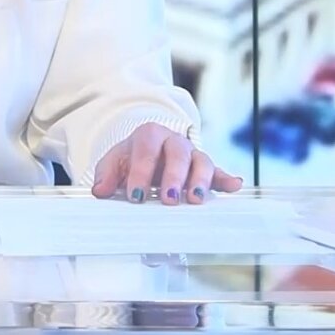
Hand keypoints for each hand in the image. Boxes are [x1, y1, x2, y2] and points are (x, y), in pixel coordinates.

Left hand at [91, 123, 242, 204]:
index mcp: (149, 135)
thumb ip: (106, 175)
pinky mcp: (206, 168)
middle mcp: (173, 142)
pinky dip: (226, 179)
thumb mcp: (114, 162)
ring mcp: (192, 154)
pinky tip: (234, 186)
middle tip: (169, 198)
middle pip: (177, 154)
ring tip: (195, 199)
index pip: (145, 150)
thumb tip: (101, 191)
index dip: (140, 173)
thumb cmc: (132, 158)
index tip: (135, 196)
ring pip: (201, 161)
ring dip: (200, 180)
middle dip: (174, 176)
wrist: (148, 150)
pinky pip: (219, 171)